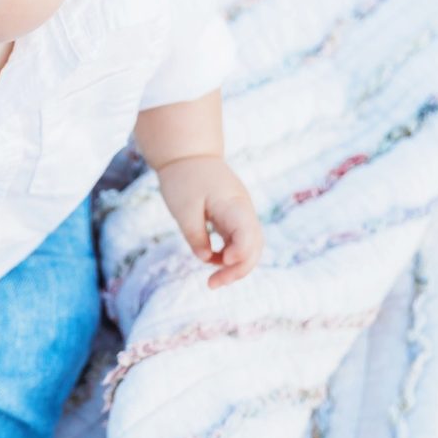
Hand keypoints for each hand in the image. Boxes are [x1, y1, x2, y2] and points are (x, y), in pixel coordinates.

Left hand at [154, 154, 263, 288]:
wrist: (187, 153)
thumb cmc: (183, 177)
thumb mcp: (183, 208)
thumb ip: (195, 234)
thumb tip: (205, 259)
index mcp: (234, 204)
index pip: (249, 234)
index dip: (240, 254)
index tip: (222, 263)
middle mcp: (243, 210)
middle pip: (254, 246)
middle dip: (238, 269)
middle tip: (212, 284)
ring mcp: (240, 213)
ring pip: (249, 246)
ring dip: (235, 265)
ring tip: (213, 281)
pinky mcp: (233, 217)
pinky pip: (238, 240)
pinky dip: (228, 254)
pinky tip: (212, 261)